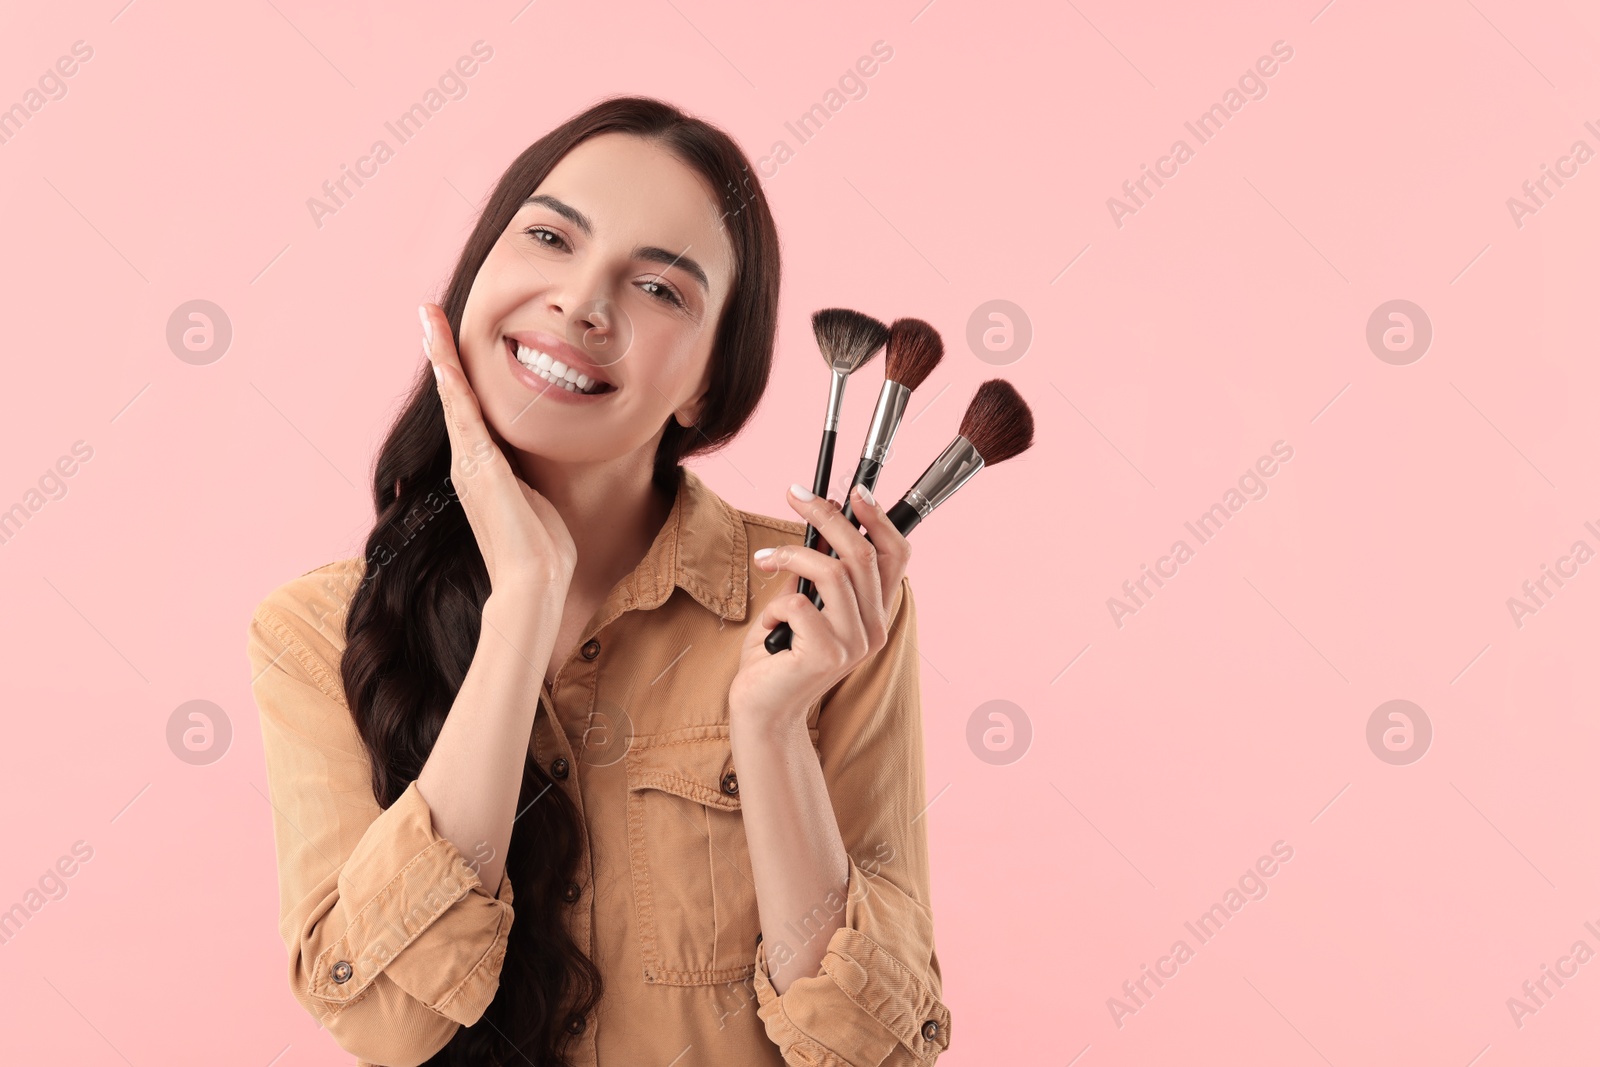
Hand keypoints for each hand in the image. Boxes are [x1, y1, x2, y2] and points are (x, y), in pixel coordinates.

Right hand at [422, 303, 576, 597]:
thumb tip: (536, 456)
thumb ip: (526, 472)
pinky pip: (465, 417)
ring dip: (441, 356)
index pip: (468, 407)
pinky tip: (446, 359)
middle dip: (440, 352)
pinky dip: (454, 386)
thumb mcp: (534, 495)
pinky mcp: (481, 468)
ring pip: (454, 398)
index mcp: (482, 466)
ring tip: (429, 321)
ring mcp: (471, 463)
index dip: (458, 371)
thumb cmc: (541, 546)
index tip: (448, 339)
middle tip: (427, 313)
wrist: (534, 581)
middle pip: (453, 394)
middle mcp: (469, 461)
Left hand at [729, 483, 911, 726]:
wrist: (762, 711)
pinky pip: (799, 604)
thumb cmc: (776, 658)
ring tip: (765, 558)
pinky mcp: (828, 654)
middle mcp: (874, 629)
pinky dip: (776, 604)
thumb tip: (816, 524)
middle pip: (863, 554)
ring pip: (832, 572)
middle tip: (795, 495)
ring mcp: (855, 643)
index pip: (896, 556)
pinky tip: (770, 625)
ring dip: (792, 554)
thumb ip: (816, 573)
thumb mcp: (801, 604)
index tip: (854, 491)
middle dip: (828, 516)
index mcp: (874, 614)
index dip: (879, 518)